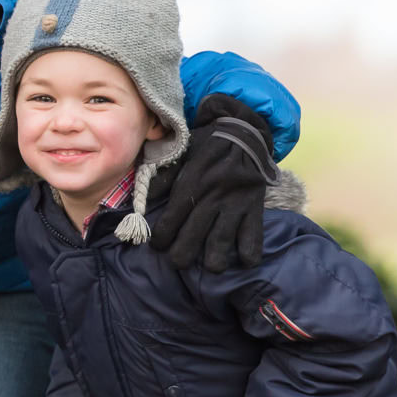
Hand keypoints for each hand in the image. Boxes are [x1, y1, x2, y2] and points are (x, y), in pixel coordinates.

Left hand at [158, 93, 278, 271]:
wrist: (244, 131)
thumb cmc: (207, 144)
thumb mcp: (180, 153)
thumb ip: (162, 178)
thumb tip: (141, 201)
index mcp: (190, 185)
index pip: (168, 222)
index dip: (160, 240)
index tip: (158, 244)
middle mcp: (211, 198)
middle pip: (191, 239)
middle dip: (181, 256)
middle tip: (179, 259)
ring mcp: (234, 205)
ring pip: (220, 244)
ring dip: (212, 261)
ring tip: (209, 265)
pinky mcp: (254, 208)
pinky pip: (253, 238)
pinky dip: (248, 254)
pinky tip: (242, 260)